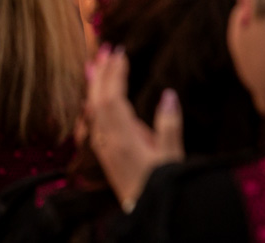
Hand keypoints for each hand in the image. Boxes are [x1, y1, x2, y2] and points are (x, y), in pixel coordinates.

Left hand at [85, 46, 183, 210]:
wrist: (149, 215)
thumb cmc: (164, 187)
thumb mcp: (173, 156)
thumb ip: (169, 125)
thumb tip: (169, 94)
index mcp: (123, 139)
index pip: (112, 99)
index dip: (114, 74)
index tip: (120, 53)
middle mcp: (108, 142)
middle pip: (97, 100)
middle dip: (101, 72)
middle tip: (106, 48)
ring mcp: (103, 148)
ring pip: (92, 110)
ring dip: (95, 85)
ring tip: (97, 63)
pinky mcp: (104, 155)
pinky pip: (92, 122)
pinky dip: (93, 103)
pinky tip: (94, 97)